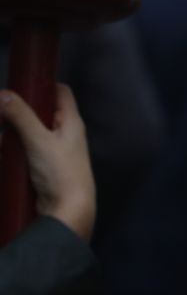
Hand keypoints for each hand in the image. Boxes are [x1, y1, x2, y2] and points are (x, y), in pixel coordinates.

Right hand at [0, 86, 93, 239]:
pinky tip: (3, 155)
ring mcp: (53, 152)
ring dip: (11, 135)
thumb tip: (3, 94)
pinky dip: (11, 153)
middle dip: (17, 113)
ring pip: (27, 134)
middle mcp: (65, 135)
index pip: (61, 93)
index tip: (19, 84)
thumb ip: (21, 116)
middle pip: (39, 113)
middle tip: (0, 114)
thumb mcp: (38, 139)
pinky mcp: (42, 168)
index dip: (42, 84)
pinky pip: (23, 154)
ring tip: (3, 142)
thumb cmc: (60, 172)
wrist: (68, 211)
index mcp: (72, 123)